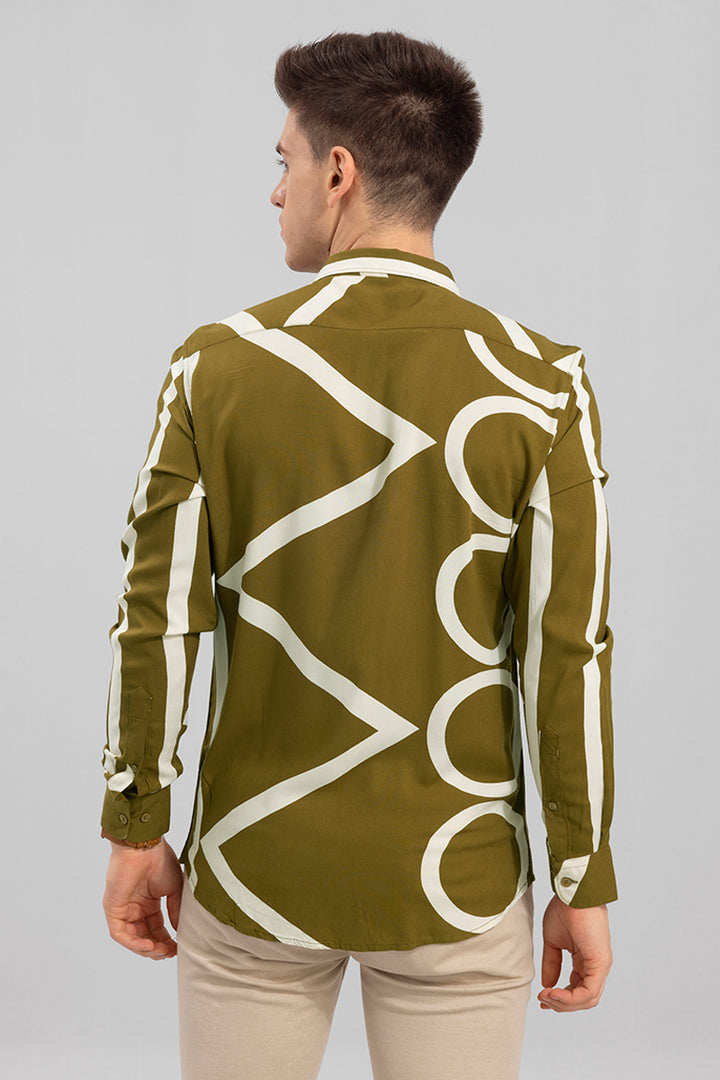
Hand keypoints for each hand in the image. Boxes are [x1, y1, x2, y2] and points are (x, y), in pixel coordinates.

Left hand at [103, 838, 183, 959]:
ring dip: (146, 949)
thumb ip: (175, 910)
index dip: (167, 940)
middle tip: (170, 953)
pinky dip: (133, 943)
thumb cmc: (160, 860)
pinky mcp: (112, 909)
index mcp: (148, 902)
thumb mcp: (174, 888)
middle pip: (144, 936)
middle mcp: (134, 907)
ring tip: (161, 952)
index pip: (156, 928)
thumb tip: (179, 930)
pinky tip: (148, 946)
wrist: (144, 845)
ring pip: (131, 939)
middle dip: (158, 948)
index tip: (179, 947)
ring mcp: (122, 909)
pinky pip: (120, 933)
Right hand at [537, 896, 612, 1011]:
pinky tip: (554, 992)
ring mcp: (600, 966)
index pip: (578, 990)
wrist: (572, 892)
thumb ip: (552, 963)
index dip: (560, 998)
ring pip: (587, 1000)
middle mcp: (596, 966)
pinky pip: (588, 991)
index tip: (542, 997)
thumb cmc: (565, 909)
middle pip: (583, 999)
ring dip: (565, 1003)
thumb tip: (547, 984)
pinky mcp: (600, 963)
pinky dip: (570, 998)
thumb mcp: (553, 941)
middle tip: (543, 1000)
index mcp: (586, 961)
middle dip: (562, 1004)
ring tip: (546, 996)